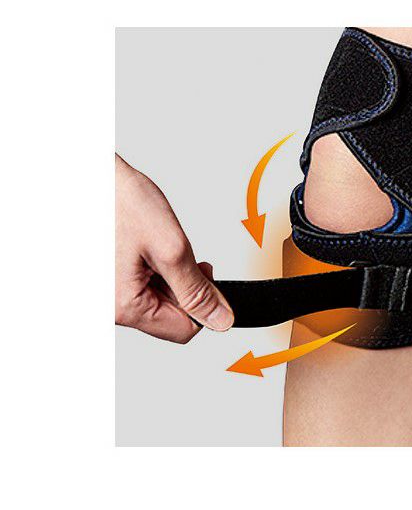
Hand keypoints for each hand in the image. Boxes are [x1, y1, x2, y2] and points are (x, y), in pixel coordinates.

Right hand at [115, 154, 233, 341]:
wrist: (92, 178)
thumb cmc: (121, 203)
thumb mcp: (172, 248)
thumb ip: (198, 290)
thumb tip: (221, 320)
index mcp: (124, 307)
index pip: (184, 331)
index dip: (204, 304)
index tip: (205, 275)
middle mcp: (110, 308)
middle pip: (171, 318)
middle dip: (185, 287)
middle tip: (183, 254)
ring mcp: (108, 296)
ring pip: (159, 303)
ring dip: (170, 278)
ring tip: (160, 247)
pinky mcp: (109, 283)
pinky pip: (143, 290)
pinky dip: (156, 271)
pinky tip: (150, 249)